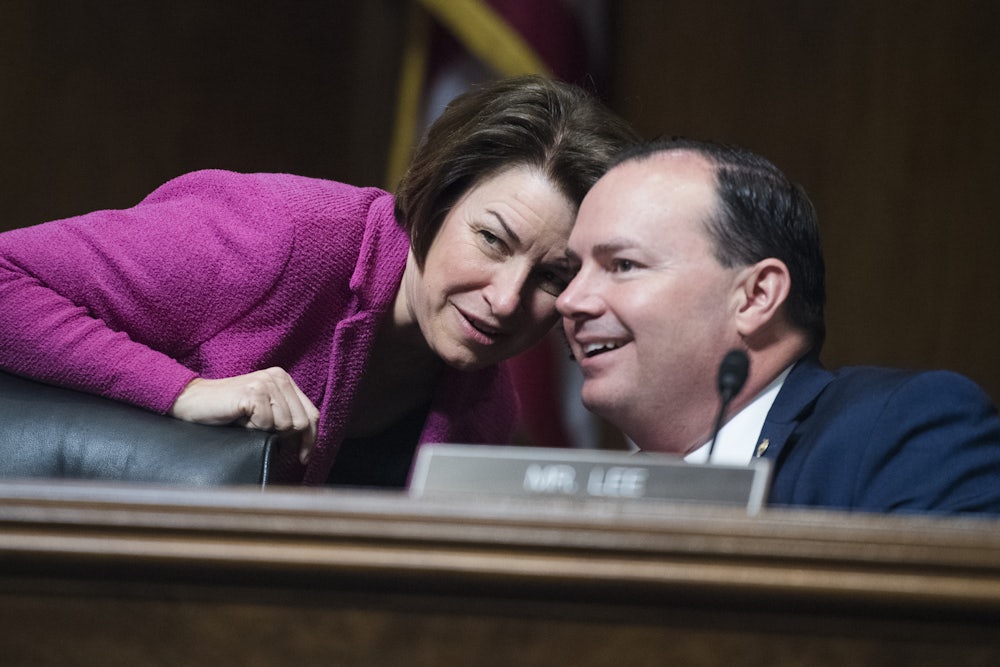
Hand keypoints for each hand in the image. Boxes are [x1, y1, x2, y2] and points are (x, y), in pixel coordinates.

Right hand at [169, 367, 318, 463]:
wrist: (192, 401)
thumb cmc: (227, 412)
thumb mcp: (263, 411)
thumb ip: (284, 416)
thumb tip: (305, 442)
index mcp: (284, 380)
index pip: (311, 414)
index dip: (310, 439)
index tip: (303, 458)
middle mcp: (278, 377)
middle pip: (301, 422)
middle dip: (285, 438)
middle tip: (261, 434)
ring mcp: (266, 383)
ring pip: (285, 425)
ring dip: (265, 432)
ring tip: (247, 422)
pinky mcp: (254, 393)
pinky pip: (266, 424)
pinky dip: (253, 430)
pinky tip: (240, 420)